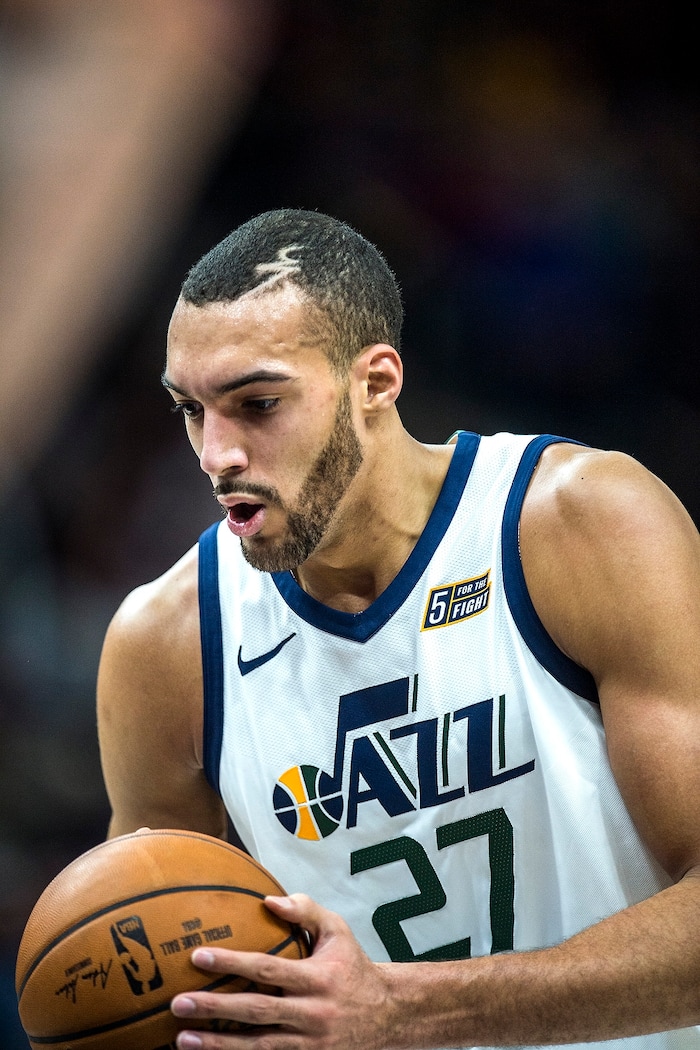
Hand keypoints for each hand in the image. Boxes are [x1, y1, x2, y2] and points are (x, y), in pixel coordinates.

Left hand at [171, 893, 395, 1048]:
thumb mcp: (337, 931)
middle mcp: (311, 1013)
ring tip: (182, 1039)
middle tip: (179, 1003)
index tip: (199, 957)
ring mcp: (308, 1043)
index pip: (268, 969)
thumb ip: (305, 910)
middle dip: (215, 1009)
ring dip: (217, 1045)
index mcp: (317, 977)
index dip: (232, 963)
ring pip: (257, 1046)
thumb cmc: (353, 966)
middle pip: (256, 1011)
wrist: (387, 1015)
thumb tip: (268, 900)